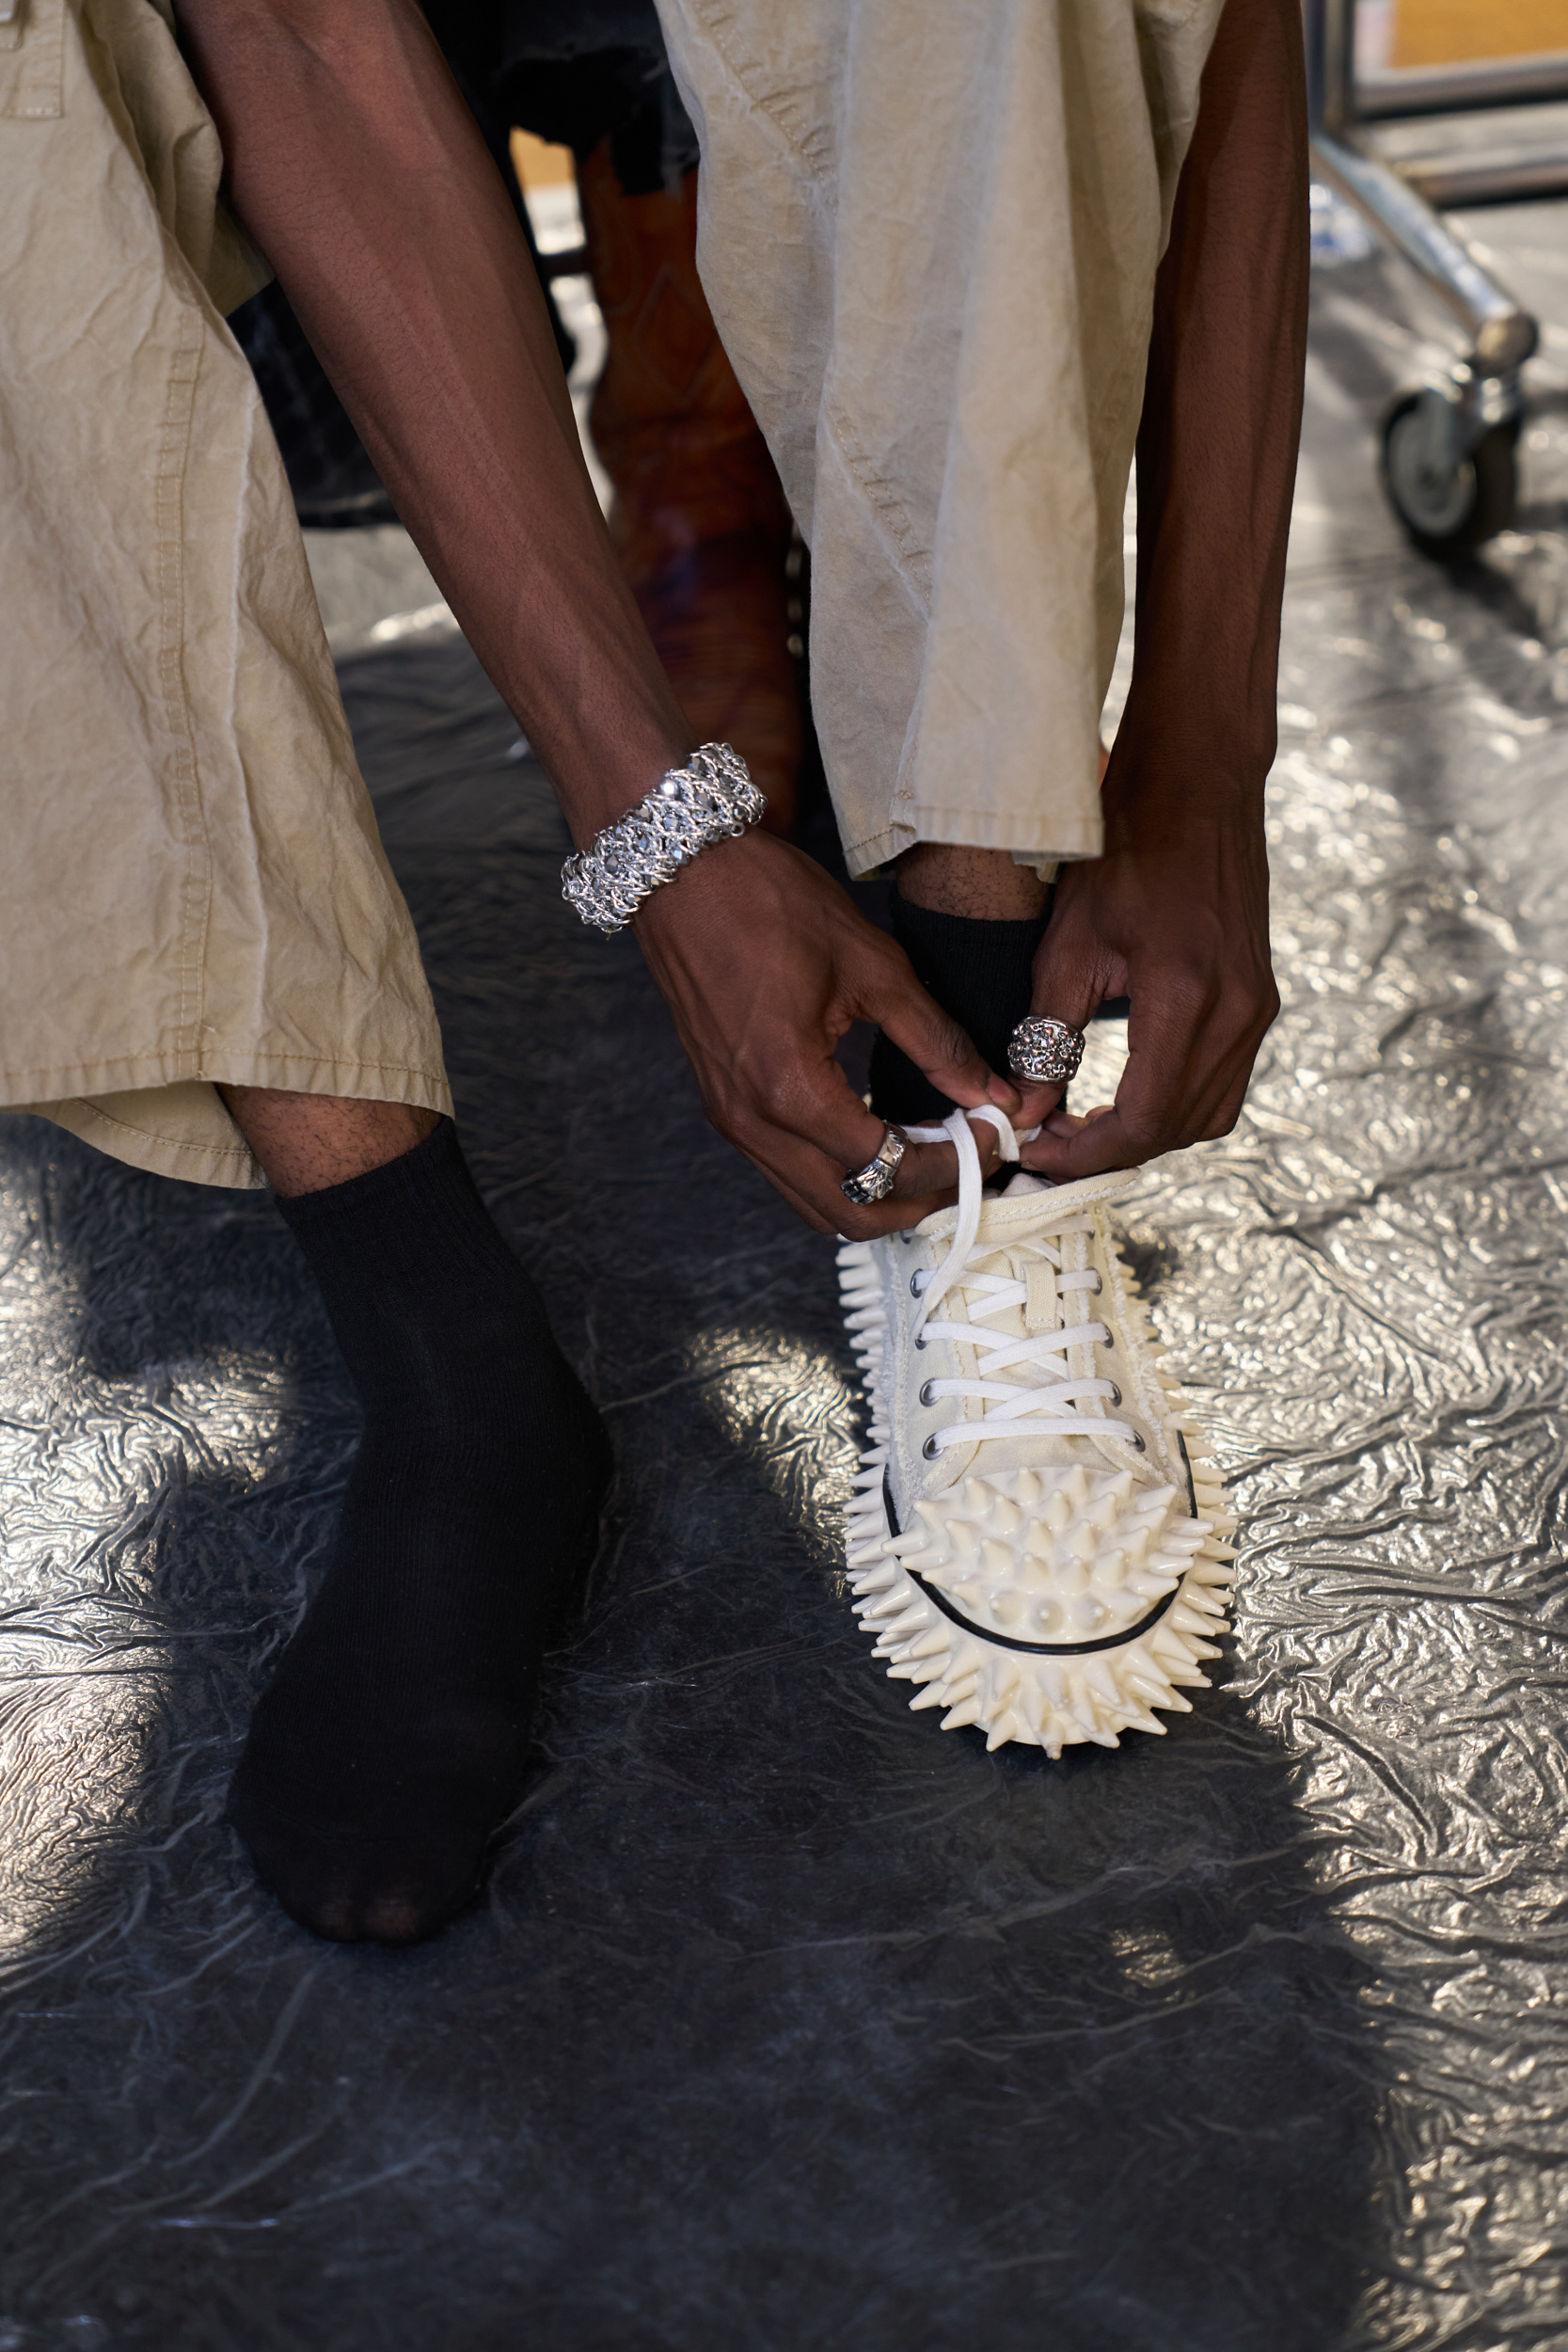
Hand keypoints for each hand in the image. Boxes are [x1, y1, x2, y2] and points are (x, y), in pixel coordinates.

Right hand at [633, 829, 1021, 1233]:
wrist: (683, 870)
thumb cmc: (771, 903)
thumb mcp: (874, 966)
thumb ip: (936, 1040)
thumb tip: (992, 1091)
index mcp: (791, 1090)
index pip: (889, 1166)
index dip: (954, 1160)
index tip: (993, 1132)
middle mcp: (753, 1122)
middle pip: (852, 1213)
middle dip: (921, 1197)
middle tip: (969, 1157)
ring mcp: (731, 1120)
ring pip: (817, 1204)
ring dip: (881, 1192)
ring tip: (931, 1147)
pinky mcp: (724, 1107)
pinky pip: (789, 1172)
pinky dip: (842, 1172)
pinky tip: (882, 1131)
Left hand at [1014, 753, 1278, 1179]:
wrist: (1197, 782)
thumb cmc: (1125, 846)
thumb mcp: (1069, 940)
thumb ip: (1048, 1033)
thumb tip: (1028, 1108)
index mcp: (1188, 998)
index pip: (1143, 1121)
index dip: (1085, 1152)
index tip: (1036, 1150)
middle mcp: (1238, 1012)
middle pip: (1178, 1129)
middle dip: (1110, 1151)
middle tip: (1049, 1144)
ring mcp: (1259, 1007)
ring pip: (1209, 1115)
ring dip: (1148, 1134)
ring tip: (1083, 1126)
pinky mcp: (1261, 997)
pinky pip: (1226, 1081)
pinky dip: (1178, 1103)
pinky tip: (1129, 1093)